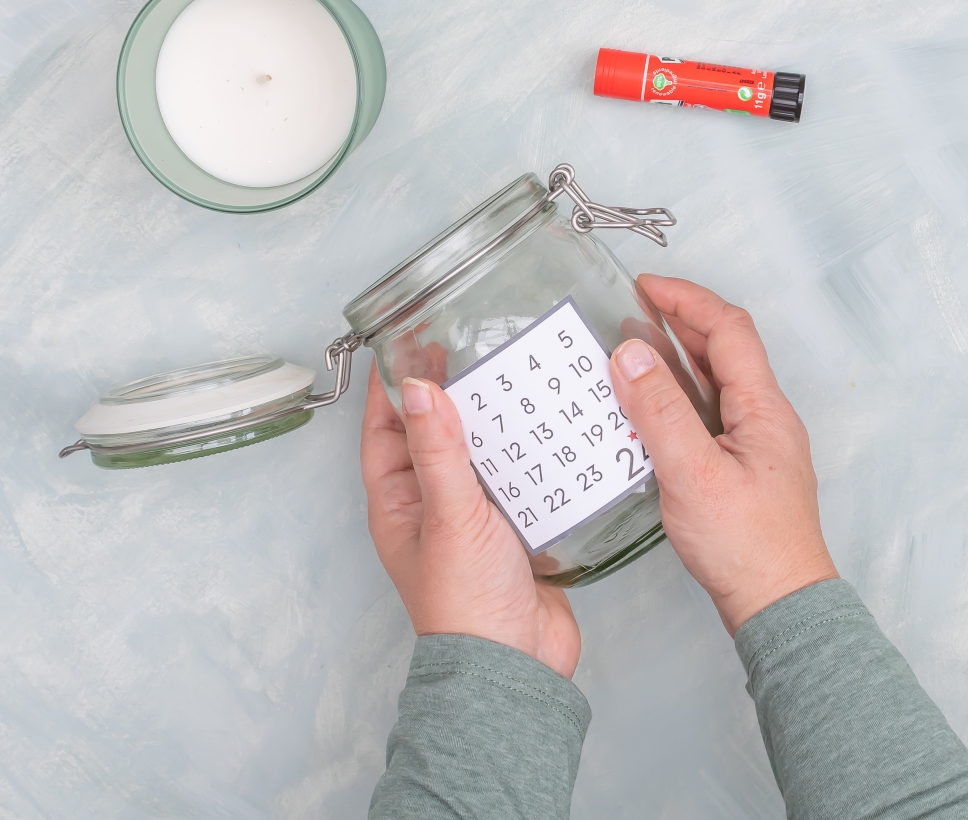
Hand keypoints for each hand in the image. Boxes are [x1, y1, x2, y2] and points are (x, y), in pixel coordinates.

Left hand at [360, 361, 580, 677]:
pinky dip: (524, 451)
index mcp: (399, 503)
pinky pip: (513, 476)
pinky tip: (541, 430)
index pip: (384, 431)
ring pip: (474, 452)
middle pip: (430, 435)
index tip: (406, 346)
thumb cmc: (465, 606)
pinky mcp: (512, 525)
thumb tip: (417, 391)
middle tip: (462, 353)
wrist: (517, 663)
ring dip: (487, 420)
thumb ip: (437, 452)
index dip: (392, 388)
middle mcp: (432, 505)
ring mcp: (473, 515)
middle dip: (443, 395)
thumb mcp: (449, 516)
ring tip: (504, 380)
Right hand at [610, 276, 837, 635]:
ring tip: (634, 343)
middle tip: (634, 307)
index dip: (687, 300)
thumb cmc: (743, 544)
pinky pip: (707, 411)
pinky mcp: (739, 465)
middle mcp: (763, 416)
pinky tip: (648, 403)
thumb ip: (659, 410)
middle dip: (681, 320)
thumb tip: (629, 353)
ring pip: (715, 381)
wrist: (778, 604)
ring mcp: (753, 441)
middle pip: (724, 349)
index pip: (728, 330)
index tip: (644, 286)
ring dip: (677, 355)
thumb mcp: (692, 472)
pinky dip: (676, 393)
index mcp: (762, 407)